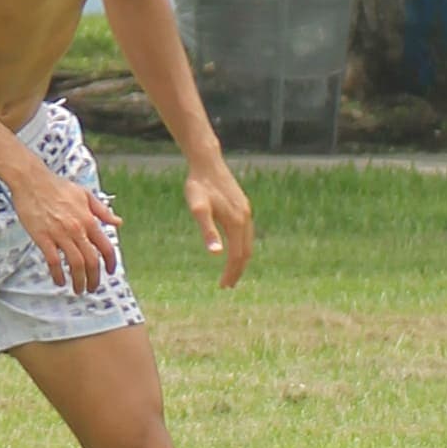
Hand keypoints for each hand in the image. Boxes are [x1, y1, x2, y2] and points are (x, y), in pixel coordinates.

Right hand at [9, 161, 119, 294]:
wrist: (31, 180)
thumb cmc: (56, 185)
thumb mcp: (85, 194)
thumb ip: (102, 211)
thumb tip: (118, 222)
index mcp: (88, 219)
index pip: (106, 247)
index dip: (110, 263)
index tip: (110, 272)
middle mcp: (77, 229)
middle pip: (91, 261)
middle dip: (94, 278)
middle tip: (92, 287)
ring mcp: (60, 234)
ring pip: (75, 264)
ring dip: (79, 280)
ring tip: (78, 289)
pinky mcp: (43, 237)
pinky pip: (53, 261)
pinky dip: (58, 274)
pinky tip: (59, 281)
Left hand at [185, 154, 255, 288]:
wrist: (206, 161)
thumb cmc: (198, 185)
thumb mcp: (198, 209)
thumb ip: (207, 231)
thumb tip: (216, 254)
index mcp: (237, 222)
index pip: (237, 255)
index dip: (231, 272)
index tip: (223, 286)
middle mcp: (245, 218)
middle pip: (246, 252)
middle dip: (237, 270)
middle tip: (227, 285)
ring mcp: (246, 212)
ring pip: (248, 242)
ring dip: (240, 259)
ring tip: (230, 272)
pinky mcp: (242, 206)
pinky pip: (246, 233)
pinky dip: (242, 246)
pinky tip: (232, 248)